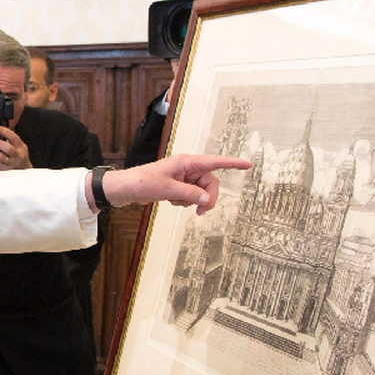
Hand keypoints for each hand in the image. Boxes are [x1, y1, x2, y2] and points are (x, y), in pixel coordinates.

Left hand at [0, 125, 30, 169]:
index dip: (5, 132)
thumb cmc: (18, 156)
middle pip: (8, 149)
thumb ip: (9, 138)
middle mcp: (16, 155)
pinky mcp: (2, 169)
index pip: (14, 138)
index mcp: (20, 147)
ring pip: (0, 158)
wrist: (22, 170)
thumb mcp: (18, 146)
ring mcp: (9, 163)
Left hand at [98, 154, 252, 214]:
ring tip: (175, 201)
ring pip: (201, 191)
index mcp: (187, 162)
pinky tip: (171, 200)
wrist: (126, 189)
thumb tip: (207, 200)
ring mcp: (183, 177)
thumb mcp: (168, 189)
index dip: (233, 163)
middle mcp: (187, 167)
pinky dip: (184, 201)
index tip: (248, 164)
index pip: (215, 162)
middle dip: (207, 198)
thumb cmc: (143, 182)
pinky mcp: (178, 185)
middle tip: (200, 212)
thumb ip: (190, 194)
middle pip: (210, 183)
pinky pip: (191, 195)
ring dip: (192, 200)